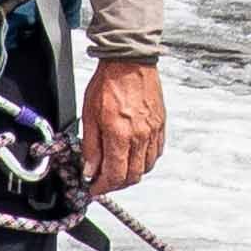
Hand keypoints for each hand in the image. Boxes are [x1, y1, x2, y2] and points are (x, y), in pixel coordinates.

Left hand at [78, 58, 167, 197]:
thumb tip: (90, 169)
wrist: (129, 62)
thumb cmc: (108, 83)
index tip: (94, 188)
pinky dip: (145, 160)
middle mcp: (140, 136)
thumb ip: (91, 146)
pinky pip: (156, 152)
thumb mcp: (89, 115)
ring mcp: (153, 131)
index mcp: (120, 134)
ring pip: (146, 167)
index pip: (115, 175)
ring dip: (131, 174)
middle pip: (132, 176)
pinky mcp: (160, 125)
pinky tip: (134, 154)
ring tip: (118, 168)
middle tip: (103, 181)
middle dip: (116, 184)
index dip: (102, 187)